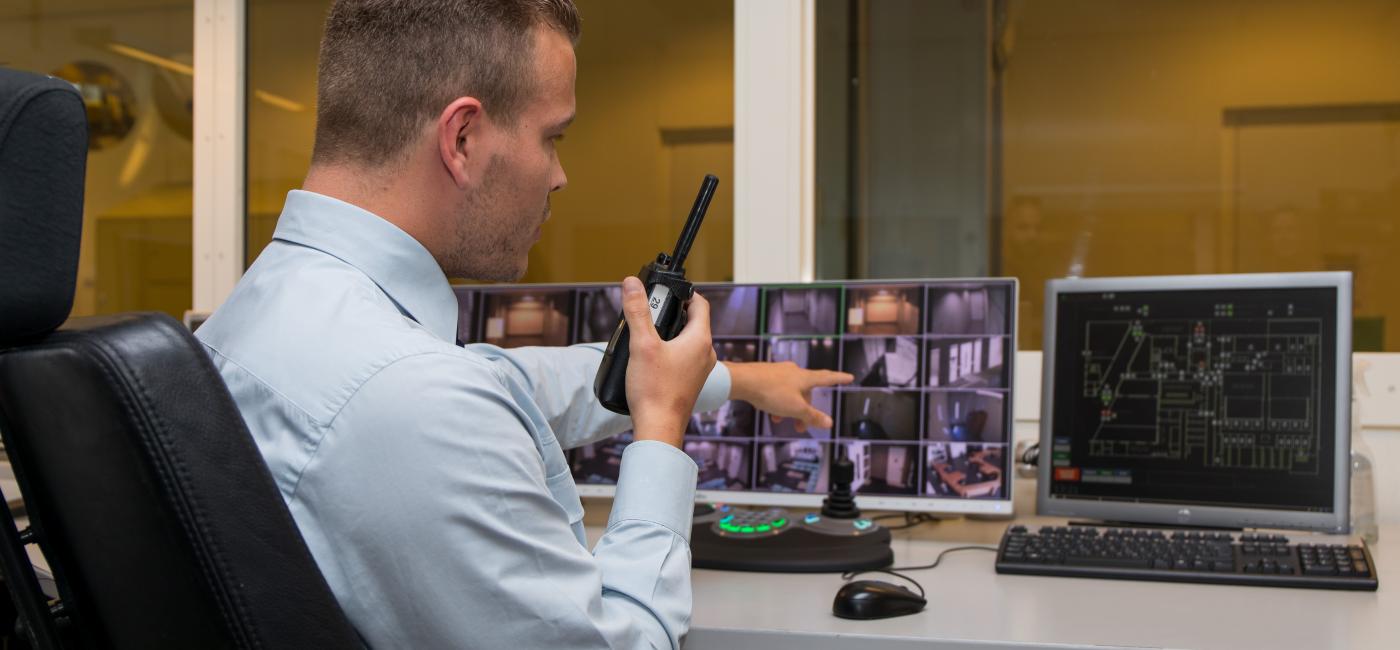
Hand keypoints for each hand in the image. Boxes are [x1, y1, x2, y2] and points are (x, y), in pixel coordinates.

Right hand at [621, 277, 716, 447]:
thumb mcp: (642, 344)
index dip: (684, 293)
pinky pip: (685, 358)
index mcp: (700, 340)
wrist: (659, 428)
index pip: (700, 304)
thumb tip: (632, 283)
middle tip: (651, 311)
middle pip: (693, 322)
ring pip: (688, 341)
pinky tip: (651, 359)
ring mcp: (700, 370)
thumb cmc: (654, 389)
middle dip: (672, 313)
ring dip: (671, 333)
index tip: (667, 290)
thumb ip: (637, 311)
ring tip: (647, 334)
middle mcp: (706, 353)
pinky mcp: (691, 382)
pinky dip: (671, 351)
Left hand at [724, 361, 852, 431]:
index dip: (839, 379)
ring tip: (780, 421)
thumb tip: (830, 423)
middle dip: (805, 409)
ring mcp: (779, 371)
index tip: (850, 377)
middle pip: (806, 391)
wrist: (742, 380)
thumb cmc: (771, 392)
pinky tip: (769, 412)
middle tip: (801, 427)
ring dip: (789, 408)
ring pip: (791, 392)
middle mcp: (794, 371)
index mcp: (805, 377)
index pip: (827, 378)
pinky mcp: (766, 374)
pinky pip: (777, 390)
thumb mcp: (795, 409)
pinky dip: (778, 402)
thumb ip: (812, 416)